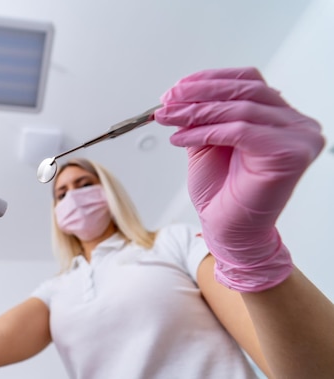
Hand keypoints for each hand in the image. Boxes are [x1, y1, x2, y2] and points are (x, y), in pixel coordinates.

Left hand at [154, 67, 324, 291]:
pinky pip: (240, 131)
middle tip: (166, 100)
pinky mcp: (289, 153)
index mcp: (281, 116)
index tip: (177, 87)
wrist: (229, 230)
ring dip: (195, 111)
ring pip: (240, 109)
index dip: (210, 79)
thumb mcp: (207, 141)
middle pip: (244, 91)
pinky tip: (180, 137)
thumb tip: (180, 93)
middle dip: (198, 93)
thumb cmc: (222, 191)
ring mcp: (298, 137)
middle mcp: (296, 123)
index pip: (248, 81)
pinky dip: (205, 131)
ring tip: (166, 118)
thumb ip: (203, 115)